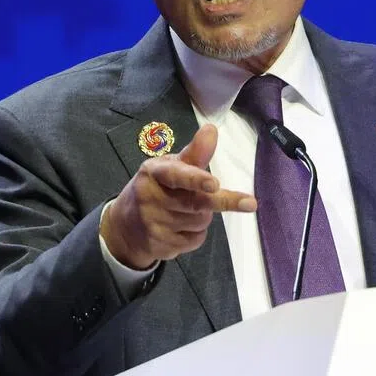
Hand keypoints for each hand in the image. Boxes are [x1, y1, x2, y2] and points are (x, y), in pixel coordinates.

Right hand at [102, 124, 256, 269]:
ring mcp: (153, 224)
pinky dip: (196, 234)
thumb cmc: (156, 188)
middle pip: (197, 203)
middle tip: (250, 203)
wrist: (125, 226)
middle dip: (223, 201)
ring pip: (201, 222)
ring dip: (204, 216)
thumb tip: (211, 130)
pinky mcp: (160, 246)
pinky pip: (195, 240)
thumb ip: (194, 154)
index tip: (214, 184)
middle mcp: (150, 198)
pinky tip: (181, 228)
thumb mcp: (170, 168)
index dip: (196, 179)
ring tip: (187, 210)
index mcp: (153, 173)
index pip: (176, 175)